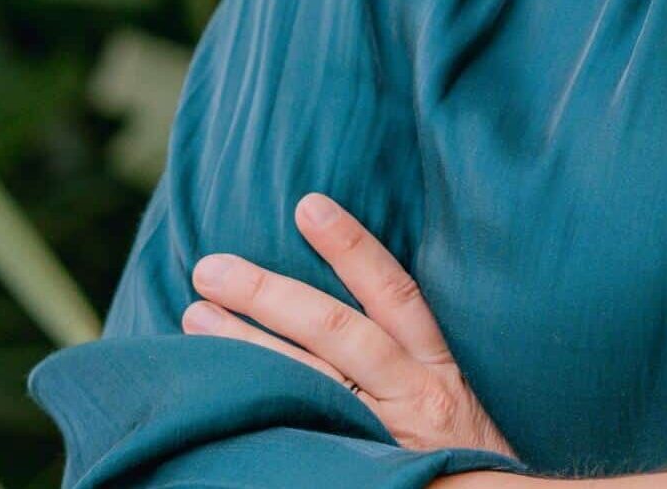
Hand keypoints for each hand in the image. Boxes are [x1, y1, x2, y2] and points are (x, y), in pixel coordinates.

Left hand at [183, 191, 516, 459]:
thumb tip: (350, 314)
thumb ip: (413, 364)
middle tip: (210, 267)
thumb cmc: (471, 462)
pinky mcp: (366, 474)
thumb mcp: (460, 402)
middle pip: (334, 331)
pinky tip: (217, 401)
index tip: (308, 205)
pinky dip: (262, 420)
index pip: (394, 291)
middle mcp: (412, 396)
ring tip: (194, 317)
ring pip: (307, 383)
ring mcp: (384, 440)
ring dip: (247, 348)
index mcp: (438, 369)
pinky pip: (304, 442)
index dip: (351, 246)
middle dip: (269, 295)